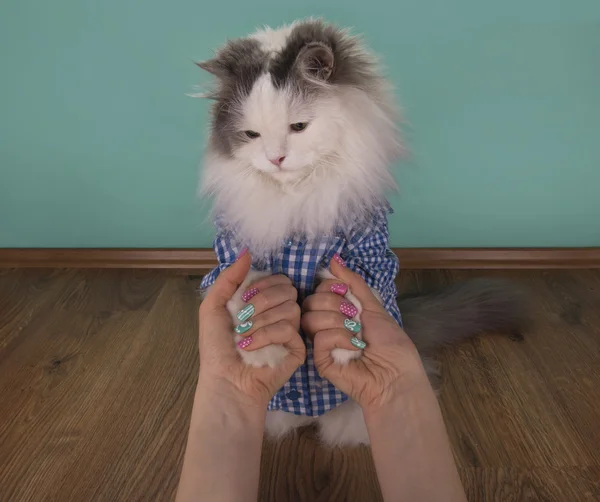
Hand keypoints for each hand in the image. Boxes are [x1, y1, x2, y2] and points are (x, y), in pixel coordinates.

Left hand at [198, 252, 305, 407]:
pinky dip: (266, 335)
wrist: (224, 380)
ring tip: (245, 336)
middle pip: (287, 289)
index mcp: (265, 301)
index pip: (279, 278)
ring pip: (290, 307)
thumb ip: (229, 277)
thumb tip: (247, 252)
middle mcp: (281, 313)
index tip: (243, 298)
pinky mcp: (298, 349)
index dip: (261, 284)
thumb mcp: (213, 305)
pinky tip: (252, 347)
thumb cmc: (217, 346)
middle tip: (243, 319)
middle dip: (261, 301)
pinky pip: (289, 329)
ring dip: (260, 321)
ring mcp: (292, 331)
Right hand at [301, 259, 426, 410]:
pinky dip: (339, 337)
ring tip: (355, 333)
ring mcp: (322, 345)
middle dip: (333, 304)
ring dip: (337, 321)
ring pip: (310, 319)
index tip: (345, 292)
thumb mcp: (373, 306)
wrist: (397, 374)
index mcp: (337, 313)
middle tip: (353, 315)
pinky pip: (319, 337)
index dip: (329, 287)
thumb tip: (335, 259)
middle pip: (309, 302)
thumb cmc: (390, 343)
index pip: (317, 291)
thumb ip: (353, 283)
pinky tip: (354, 346)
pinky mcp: (320, 361)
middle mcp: (326, 327)